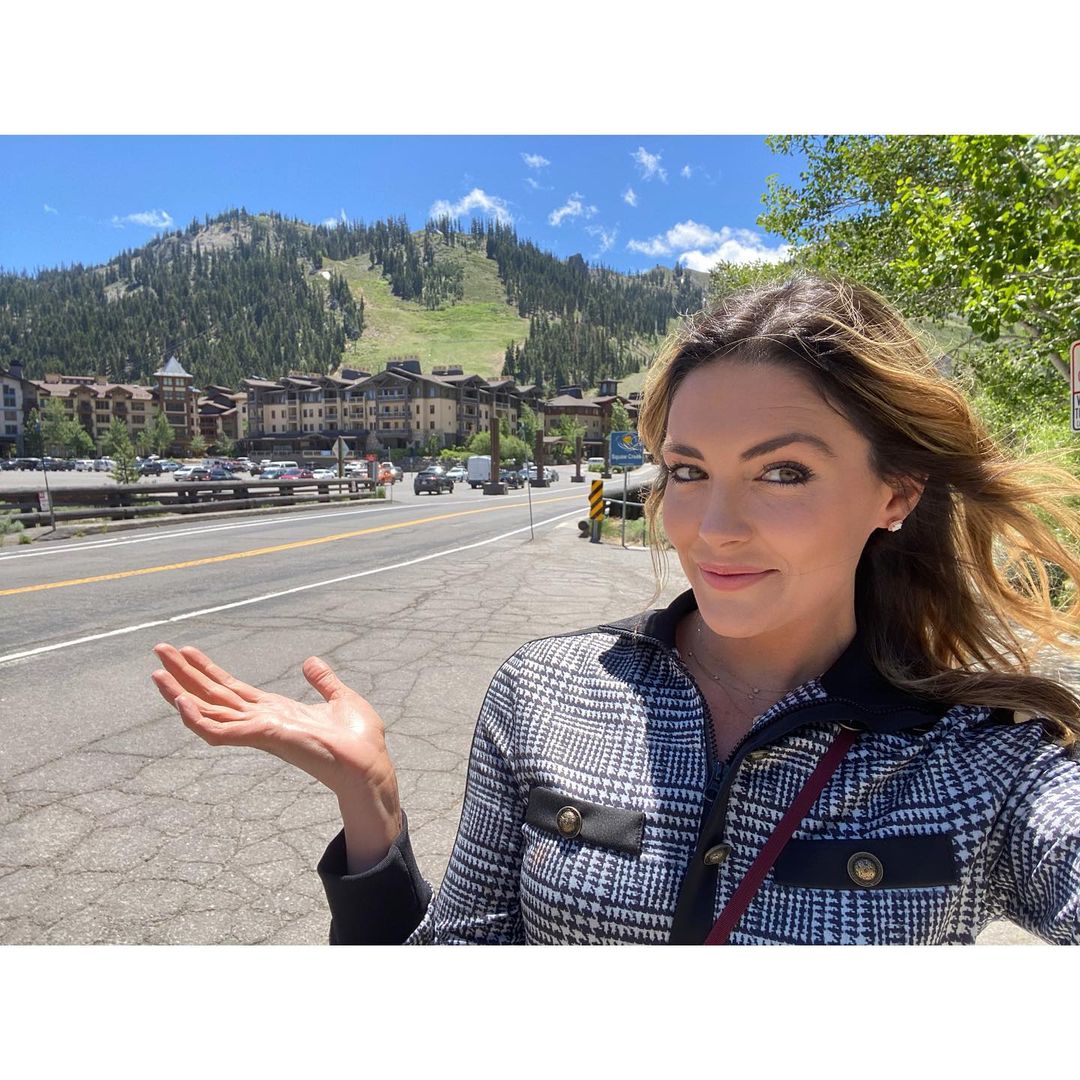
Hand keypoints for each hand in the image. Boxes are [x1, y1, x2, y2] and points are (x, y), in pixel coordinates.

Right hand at [151, 644, 400, 866]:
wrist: (369, 764)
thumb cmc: (358, 740)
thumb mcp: (339, 699)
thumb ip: (323, 681)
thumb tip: (310, 662)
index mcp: (274, 711)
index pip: (232, 688)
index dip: (209, 670)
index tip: (188, 650)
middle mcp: (261, 720)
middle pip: (213, 694)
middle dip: (185, 673)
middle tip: (159, 650)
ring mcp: (259, 730)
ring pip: (208, 711)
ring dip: (180, 692)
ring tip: (157, 672)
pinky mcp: (262, 738)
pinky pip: (219, 732)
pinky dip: (198, 719)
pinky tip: (181, 701)